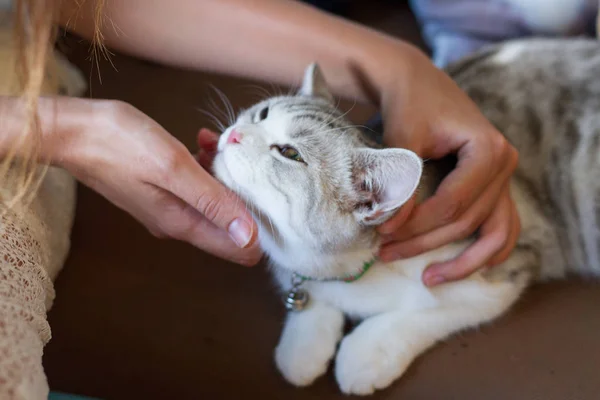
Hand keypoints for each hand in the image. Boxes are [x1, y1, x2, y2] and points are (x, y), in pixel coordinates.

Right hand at [56, 99, 260, 265]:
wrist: (71, 132)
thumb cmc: (120, 144)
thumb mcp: (173, 168)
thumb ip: (212, 201)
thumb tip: (248, 237)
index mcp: (184, 223)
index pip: (238, 248)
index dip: (261, 228)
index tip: (270, 197)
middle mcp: (179, 222)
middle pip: (230, 222)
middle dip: (242, 193)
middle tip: (240, 160)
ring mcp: (169, 206)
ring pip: (215, 199)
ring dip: (223, 174)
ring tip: (215, 143)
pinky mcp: (161, 189)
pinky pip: (196, 185)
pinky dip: (204, 166)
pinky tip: (201, 142)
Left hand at [375, 48, 519, 285]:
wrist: (416, 82)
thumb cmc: (408, 105)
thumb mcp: (401, 139)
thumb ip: (399, 182)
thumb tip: (390, 228)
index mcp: (488, 149)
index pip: (452, 204)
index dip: (416, 225)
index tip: (381, 233)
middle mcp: (504, 165)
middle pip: (467, 221)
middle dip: (424, 243)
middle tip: (384, 254)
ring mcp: (503, 178)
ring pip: (492, 234)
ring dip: (462, 261)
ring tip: (427, 279)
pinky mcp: (493, 186)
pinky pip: (502, 228)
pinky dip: (487, 251)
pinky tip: (461, 268)